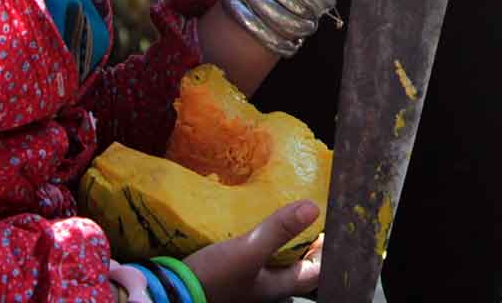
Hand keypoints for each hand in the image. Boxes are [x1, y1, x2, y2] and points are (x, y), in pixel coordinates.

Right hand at [183, 200, 321, 301]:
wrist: (172, 294)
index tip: (329, 230)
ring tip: (281, 219)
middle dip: (304, 246)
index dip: (325, 254)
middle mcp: (264, 288)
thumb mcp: (248, 251)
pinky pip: (251, 260)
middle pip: (294, 268)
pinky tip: (250, 228)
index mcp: (276, 287)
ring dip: (280, 244)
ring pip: (273, 264)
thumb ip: (279, 231)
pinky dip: (257, 244)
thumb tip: (313, 208)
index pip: (313, 273)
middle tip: (306, 220)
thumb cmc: (214, 278)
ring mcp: (246, 284)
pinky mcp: (228, 276)